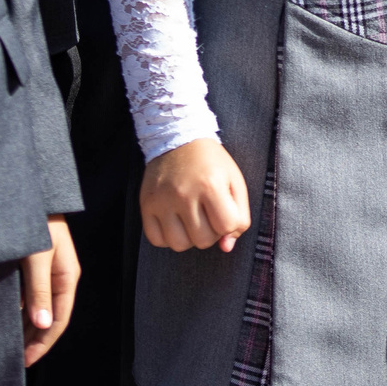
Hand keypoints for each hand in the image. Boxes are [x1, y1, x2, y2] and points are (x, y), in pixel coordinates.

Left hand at [19, 214, 78, 366]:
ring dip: (27, 326)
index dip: (43, 343)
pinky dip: (19, 309)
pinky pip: (28, 294)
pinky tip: (6, 318)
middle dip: (35, 339)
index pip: (58, 319)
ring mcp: (47, 270)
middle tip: (15, 359)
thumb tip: (43, 324)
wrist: (27, 192)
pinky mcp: (33, 264)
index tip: (25, 361)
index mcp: (67, 276)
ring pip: (39, 306)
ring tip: (10, 345)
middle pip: (50, 316)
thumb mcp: (38, 256)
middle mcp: (59, 276)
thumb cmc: (36, 222)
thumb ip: (38, 290)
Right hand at [139, 137, 251, 252]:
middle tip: (208, 215)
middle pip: (202, 240)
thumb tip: (227, 246)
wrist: (178, 139)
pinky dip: (168, 237)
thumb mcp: (235, 181)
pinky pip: (156, 240)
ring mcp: (162, 201)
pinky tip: (175, 222)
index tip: (225, 212)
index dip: (229, 224)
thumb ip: (239, 215)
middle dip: (211, 232)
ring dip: (189, 237)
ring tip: (192, 220)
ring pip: (179, 244)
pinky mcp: (146, 205)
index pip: (226, 226)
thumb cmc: (211, 162)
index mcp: (210, 185)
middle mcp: (184, 194)